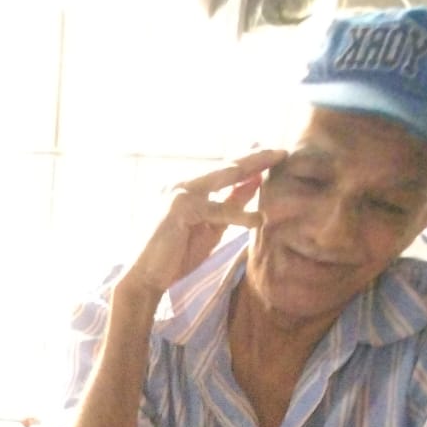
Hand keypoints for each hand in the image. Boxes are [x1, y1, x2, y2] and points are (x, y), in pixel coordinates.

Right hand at [119, 148, 287, 296]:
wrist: (145, 277)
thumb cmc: (174, 256)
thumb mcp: (211, 229)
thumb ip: (229, 206)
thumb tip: (253, 185)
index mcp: (187, 188)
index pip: (223, 170)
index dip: (249, 161)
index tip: (273, 153)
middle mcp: (181, 184)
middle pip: (226, 167)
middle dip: (256, 156)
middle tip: (282, 150)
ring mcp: (178, 193)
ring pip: (223, 177)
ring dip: (252, 168)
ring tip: (277, 161)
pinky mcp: (178, 209)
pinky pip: (215, 209)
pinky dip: (238, 214)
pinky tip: (258, 219)